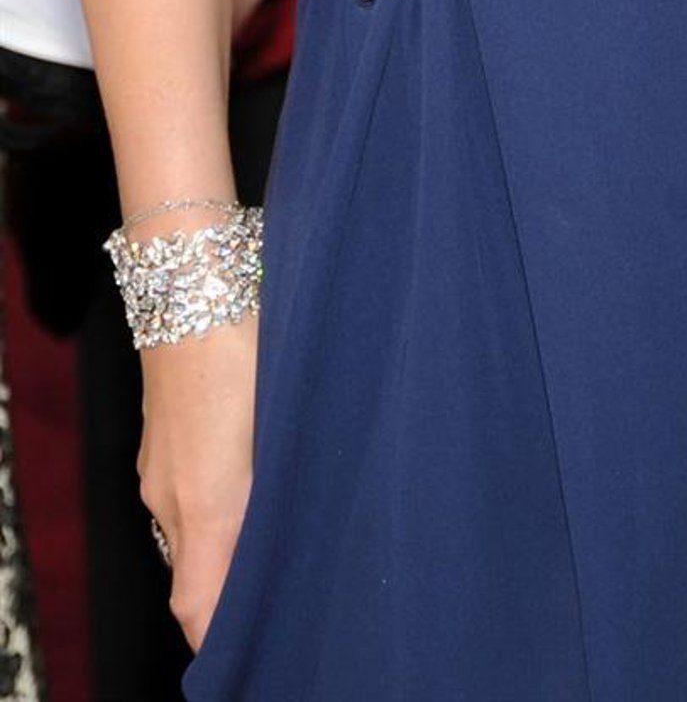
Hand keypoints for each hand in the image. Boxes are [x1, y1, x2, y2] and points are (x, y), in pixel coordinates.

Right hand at [139, 312, 257, 649]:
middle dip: (230, 589)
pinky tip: (259, 478)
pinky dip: (217, 502)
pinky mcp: (165, 433)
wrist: (195, 281)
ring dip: (228, 541)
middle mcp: (169, 496)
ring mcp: (162, 463)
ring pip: (192, 527)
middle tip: (287, 589)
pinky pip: (187, 490)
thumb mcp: (274, 431)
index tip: (256, 643)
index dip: (219, 632)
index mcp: (201, 506)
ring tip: (282, 536)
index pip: (196, 604)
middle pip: (195, 571)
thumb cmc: (243, 351)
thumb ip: (265, 508)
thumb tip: (273, 561)